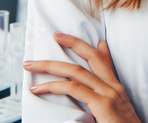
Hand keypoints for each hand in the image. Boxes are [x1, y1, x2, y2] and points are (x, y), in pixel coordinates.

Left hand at [24, 32, 140, 122]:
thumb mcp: (113, 110)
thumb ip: (99, 98)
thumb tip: (85, 90)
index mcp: (115, 87)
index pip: (100, 58)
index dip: (81, 44)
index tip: (64, 36)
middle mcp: (113, 87)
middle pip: (89, 57)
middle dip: (69, 44)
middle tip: (52, 36)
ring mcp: (108, 94)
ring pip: (75, 71)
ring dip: (50, 66)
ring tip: (32, 66)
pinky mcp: (103, 105)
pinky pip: (74, 89)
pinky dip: (54, 86)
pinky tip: (40, 88)